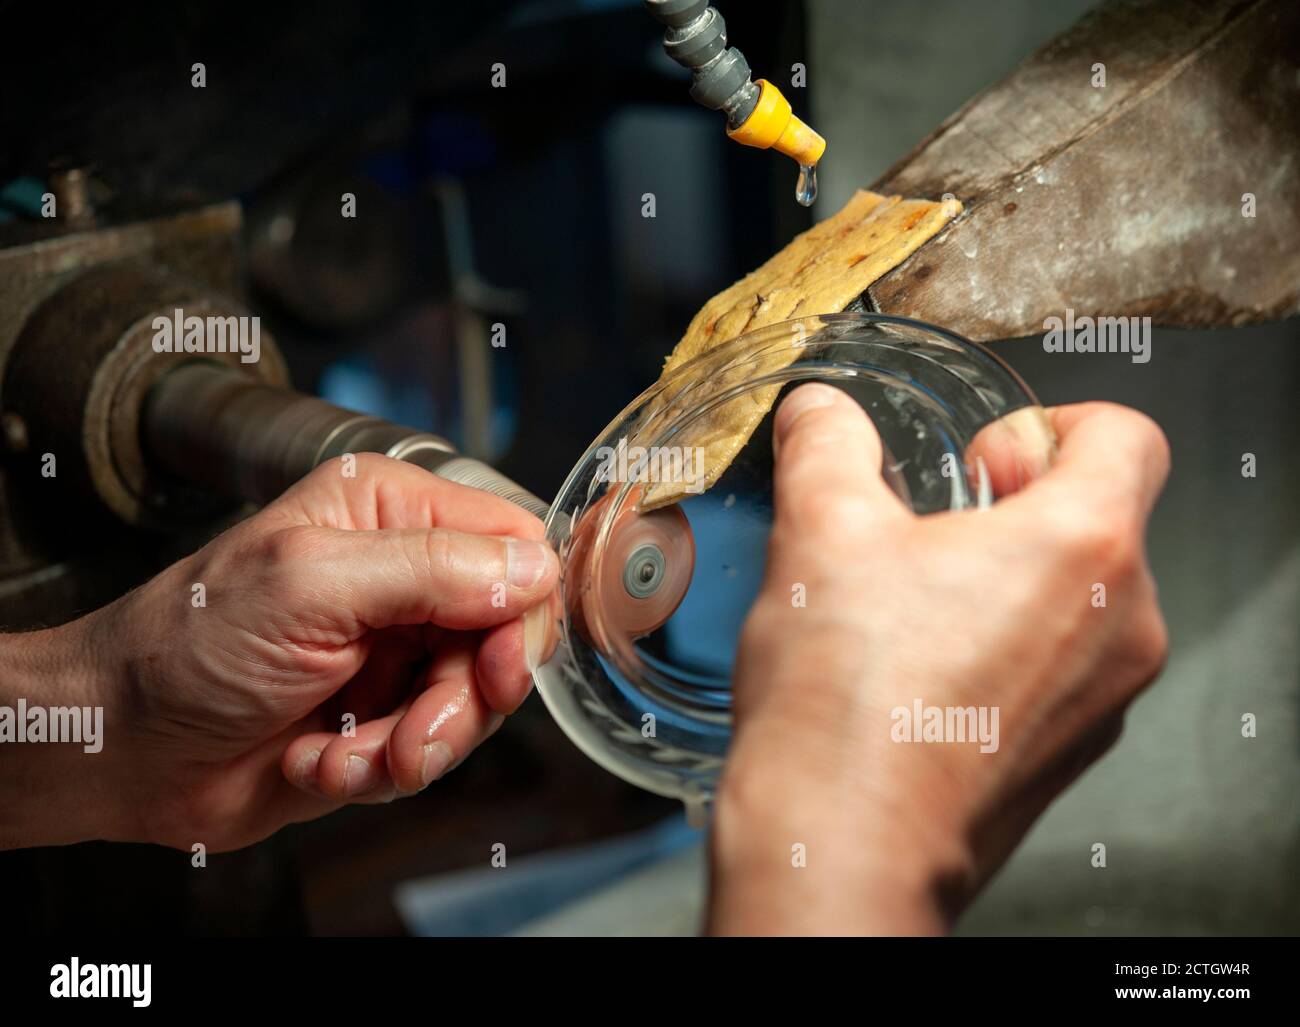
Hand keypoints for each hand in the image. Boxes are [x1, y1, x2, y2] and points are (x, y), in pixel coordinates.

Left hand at [0, 455, 556, 851]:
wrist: (122, 748)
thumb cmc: (186, 646)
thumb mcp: (313, 585)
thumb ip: (432, 569)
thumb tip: (534, 568)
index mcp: (389, 514)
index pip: (512, 545)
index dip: (519, 611)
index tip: (495, 666)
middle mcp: (402, 576)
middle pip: (506, 635)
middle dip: (462, 699)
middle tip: (416, 734)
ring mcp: (395, 650)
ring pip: (476, 702)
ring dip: (417, 743)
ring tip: (349, 754)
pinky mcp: (385, 715)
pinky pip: (433, 749)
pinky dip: (381, 770)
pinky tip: (321, 761)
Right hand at [709, 384, 1169, 934]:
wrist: (843, 842)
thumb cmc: (847, 700)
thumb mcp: (819, 532)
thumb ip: (827, 446)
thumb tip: (821, 412)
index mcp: (1084, 544)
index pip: (1126, 435)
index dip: (1050, 423)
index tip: (985, 457)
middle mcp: (1122, 623)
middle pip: (1100, 516)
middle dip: (1013, 506)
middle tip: (927, 533)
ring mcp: (1104, 697)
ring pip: (1076, 597)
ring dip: (1006, 579)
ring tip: (911, 608)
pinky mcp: (1071, 750)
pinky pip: (1059, 666)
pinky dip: (1005, 647)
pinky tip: (920, 672)